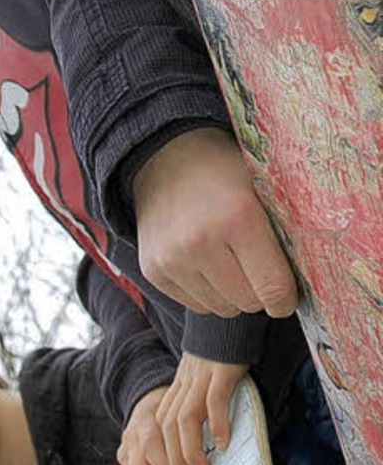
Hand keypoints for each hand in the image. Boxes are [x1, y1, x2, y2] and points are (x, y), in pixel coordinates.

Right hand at [132, 128, 297, 317]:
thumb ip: (286, 228)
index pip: (273, 288)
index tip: (287, 295)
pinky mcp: (153, 270)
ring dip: (231, 293)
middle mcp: (200, 241)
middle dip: (258, 291)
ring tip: (228, 260)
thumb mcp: (263, 185)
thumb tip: (312, 277)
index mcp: (238, 217)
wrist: (165, 156)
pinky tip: (204, 262)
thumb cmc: (224, 172)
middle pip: (248, 303)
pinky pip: (196, 305)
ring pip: (221, 308)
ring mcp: (172, 258)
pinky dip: (206, 292)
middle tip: (256, 266)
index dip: (286, 298)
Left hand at [155, 355, 247, 464]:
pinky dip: (217, 424)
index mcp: (178, 387)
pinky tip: (222, 443)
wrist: (230, 319)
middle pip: (168, 427)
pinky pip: (215, 401)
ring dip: (191, 450)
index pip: (160, 424)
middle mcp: (184, 384)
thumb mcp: (200, 378)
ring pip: (185, 419)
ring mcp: (201, 377)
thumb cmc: (220, 353)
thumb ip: (195, 400)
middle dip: (174, 459)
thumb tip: (201, 434)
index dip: (163, 452)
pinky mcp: (221, 372)